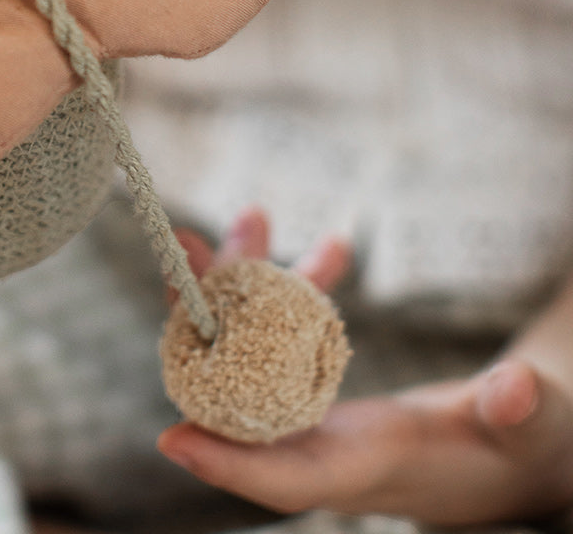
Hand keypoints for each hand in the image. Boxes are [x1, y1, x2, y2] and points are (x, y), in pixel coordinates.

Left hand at [160, 210, 572, 525]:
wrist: (503, 441)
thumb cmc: (516, 447)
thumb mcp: (525, 432)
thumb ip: (519, 413)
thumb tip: (515, 390)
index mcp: (365, 469)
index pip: (288, 478)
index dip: (230, 465)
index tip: (172, 440)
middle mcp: (323, 441)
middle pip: (242, 391)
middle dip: (203, 325)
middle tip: (184, 253)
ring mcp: (314, 407)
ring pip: (255, 346)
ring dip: (245, 281)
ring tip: (250, 218)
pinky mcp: (318, 379)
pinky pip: (287, 330)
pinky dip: (292, 287)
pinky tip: (322, 244)